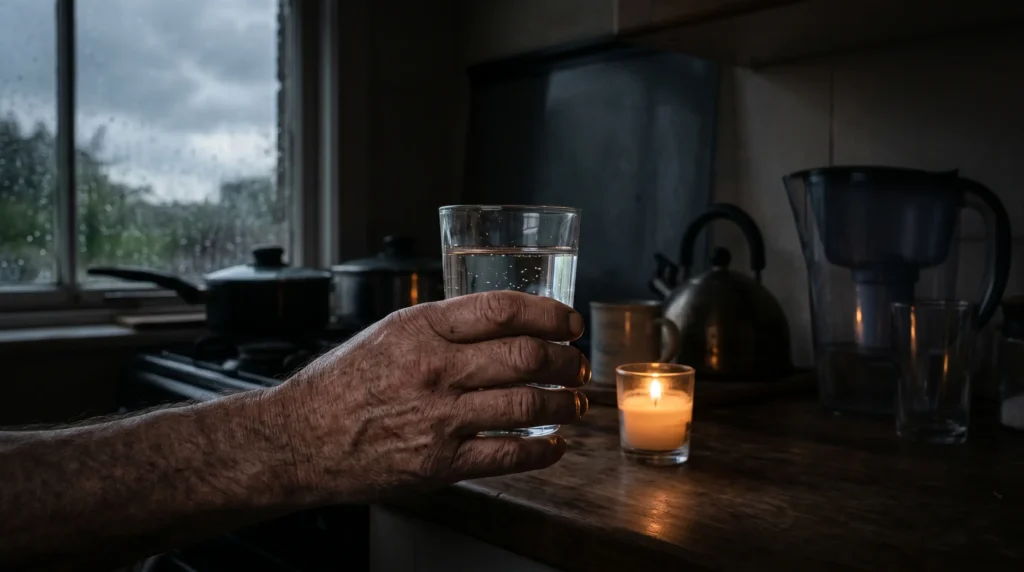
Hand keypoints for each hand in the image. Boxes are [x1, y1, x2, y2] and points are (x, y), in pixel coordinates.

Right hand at [265, 290, 590, 504]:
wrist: (299, 439)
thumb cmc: (339, 385)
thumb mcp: (386, 333)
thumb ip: (441, 326)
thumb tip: (498, 322)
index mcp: (420, 329)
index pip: (502, 310)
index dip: (548, 314)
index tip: (568, 321)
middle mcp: (434, 369)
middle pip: (525, 355)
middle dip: (565, 360)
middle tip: (576, 364)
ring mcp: (440, 418)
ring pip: (527, 403)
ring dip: (564, 403)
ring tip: (574, 402)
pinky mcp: (440, 462)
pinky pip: (508, 454)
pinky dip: (542, 450)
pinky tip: (554, 445)